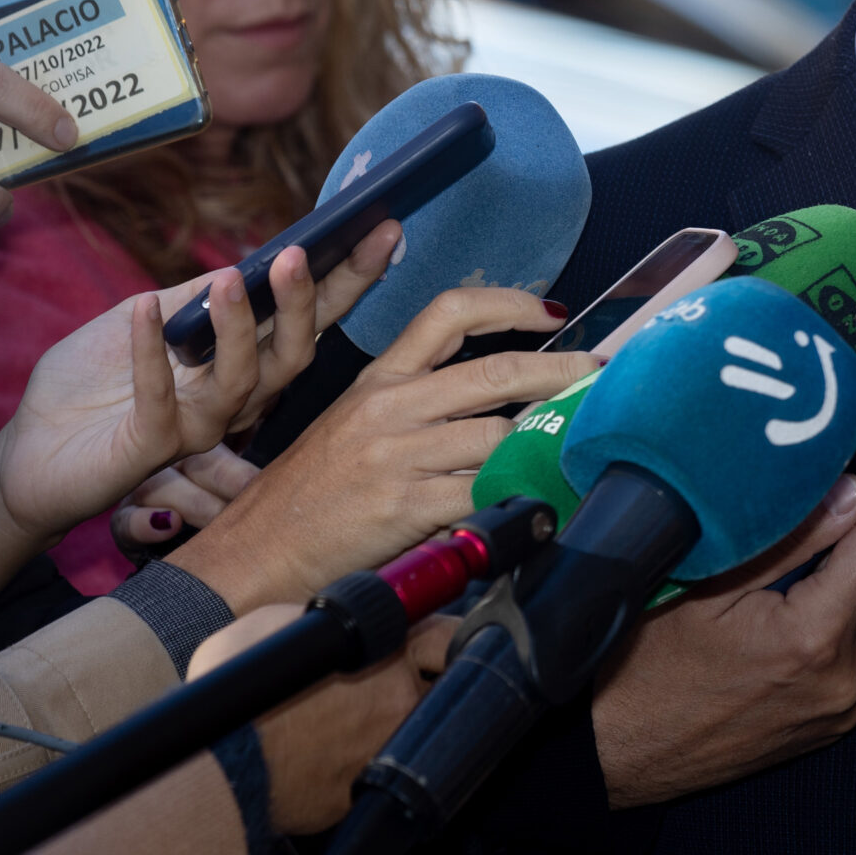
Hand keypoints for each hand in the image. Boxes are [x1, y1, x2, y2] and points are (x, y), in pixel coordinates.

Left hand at [0, 231, 392, 547]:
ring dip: (237, 326)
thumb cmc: (89, 386)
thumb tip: (248, 263)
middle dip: (307, 303)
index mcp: (243, 363)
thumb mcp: (145, 320)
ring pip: (242, 380)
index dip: (348, 280)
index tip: (381, 231)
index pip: (308, 320)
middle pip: (295, 354)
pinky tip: (141, 307)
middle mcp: (234, 400)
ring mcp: (197, 428)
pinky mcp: (151, 448)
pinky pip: (160, 399)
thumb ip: (193, 297)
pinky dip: (149, 350)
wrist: (28, 454)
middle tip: (302, 254)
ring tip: (232, 277)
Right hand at [172, 285, 592, 611]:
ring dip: (546, 444)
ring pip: (501, 437)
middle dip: (562, 372)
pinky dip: (520, 496)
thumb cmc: (312, 493)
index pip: (448, 312)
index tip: (553, 314)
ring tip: (575, 447)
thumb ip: (418, 403)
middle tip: (599, 377)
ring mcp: (399, 456)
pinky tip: (541, 497)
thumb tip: (500, 395)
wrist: (256, 551)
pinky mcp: (408, 507)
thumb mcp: (354, 424)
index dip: (508, 303)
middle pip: (496, 373)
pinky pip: (485, 493)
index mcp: (379, 379)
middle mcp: (391, 408)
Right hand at [190, 603, 457, 834]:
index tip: (437, 640)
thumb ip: (330, 622)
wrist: (219, 766)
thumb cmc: (242, 693)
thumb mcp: (281, 625)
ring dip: (390, 724)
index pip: (450, 634)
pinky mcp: (365, 792)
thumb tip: (342, 624)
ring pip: (412, 731)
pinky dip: (358, 763)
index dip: (445, 636)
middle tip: (391, 683)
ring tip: (345, 723)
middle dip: (425, 682)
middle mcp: (402, 701)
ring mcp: (389, 750)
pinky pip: (375, 771)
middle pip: (442, 687)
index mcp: (389, 652)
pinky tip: (325, 758)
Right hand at [590, 427, 855, 806]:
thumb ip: (789, 538)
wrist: (609, 755)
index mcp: (812, 638)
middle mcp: (842, 678)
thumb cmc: (637, 664)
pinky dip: (849, 604)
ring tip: (848, 510)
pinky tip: (819, 577)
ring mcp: (840, 707)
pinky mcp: (830, 722)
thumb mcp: (704, 582)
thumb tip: (854, 489)